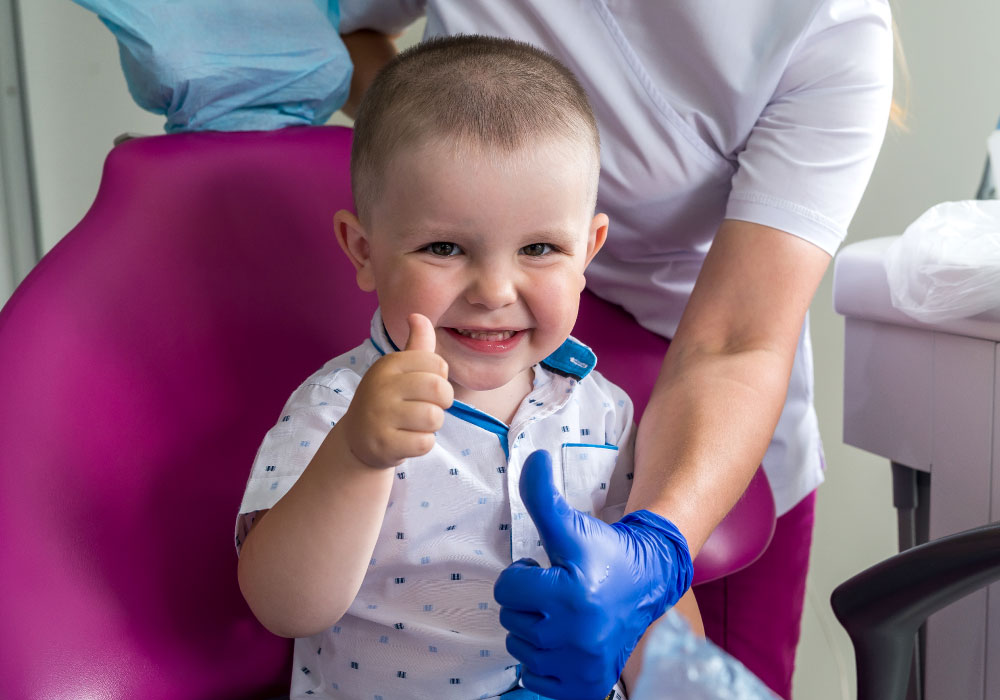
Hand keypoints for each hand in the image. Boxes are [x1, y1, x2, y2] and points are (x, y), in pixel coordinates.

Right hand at [341, 313, 452, 467]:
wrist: (358, 439)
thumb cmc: (389, 398)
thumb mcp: (400, 370)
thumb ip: (417, 344)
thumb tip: (417, 315)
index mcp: (388, 364)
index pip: (438, 364)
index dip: (441, 377)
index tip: (426, 386)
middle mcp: (381, 387)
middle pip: (439, 389)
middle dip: (443, 401)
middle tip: (430, 406)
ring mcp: (380, 416)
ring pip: (434, 418)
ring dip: (432, 425)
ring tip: (416, 423)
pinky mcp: (383, 444)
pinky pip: (425, 443)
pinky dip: (423, 444)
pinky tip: (407, 439)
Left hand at [493, 450, 693, 698]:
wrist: (649, 583)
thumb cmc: (606, 552)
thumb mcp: (571, 525)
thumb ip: (542, 496)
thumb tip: (532, 458)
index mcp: (568, 596)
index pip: (508, 589)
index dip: (523, 574)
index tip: (545, 569)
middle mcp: (574, 637)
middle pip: (511, 620)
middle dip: (528, 603)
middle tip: (555, 591)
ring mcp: (579, 666)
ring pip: (521, 649)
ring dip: (534, 630)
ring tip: (561, 614)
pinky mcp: (584, 687)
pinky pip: (535, 679)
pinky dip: (545, 663)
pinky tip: (566, 641)